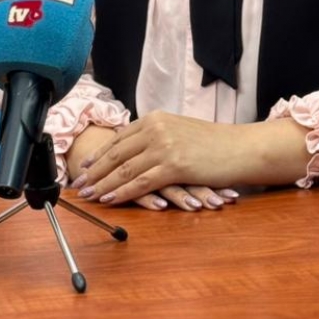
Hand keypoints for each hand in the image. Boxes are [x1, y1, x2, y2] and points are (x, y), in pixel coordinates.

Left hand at [72, 111, 252, 207]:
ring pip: (123, 169)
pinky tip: (110, 200)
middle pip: (116, 153)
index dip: (101, 155)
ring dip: (102, 185)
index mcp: (156, 118)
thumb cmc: (217, 144)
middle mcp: (156, 129)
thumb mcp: (182, 131)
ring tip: (87, 196)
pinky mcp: (174, 166)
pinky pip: (140, 182)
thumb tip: (140, 149)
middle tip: (77, 185)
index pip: (120, 138)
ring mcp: (164, 146)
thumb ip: (160, 136)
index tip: (86, 167)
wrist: (242, 148)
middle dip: (94, 172)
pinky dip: (121, 193)